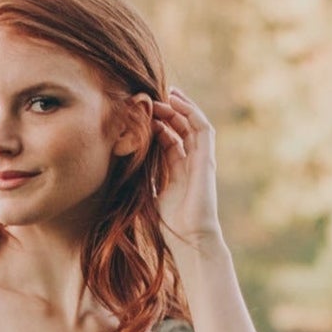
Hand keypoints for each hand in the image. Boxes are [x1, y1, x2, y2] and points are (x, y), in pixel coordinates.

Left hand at [151, 86, 223, 254]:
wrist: (190, 238)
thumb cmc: (170, 225)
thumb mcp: (150, 196)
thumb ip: (144, 180)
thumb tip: (123, 168)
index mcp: (178, 172)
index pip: (169, 140)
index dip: (157, 125)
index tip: (141, 114)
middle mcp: (191, 163)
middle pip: (181, 129)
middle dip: (167, 112)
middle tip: (150, 98)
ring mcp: (201, 160)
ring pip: (192, 125)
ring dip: (179, 108)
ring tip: (166, 93)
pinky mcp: (207, 159)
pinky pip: (202, 129)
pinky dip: (191, 112)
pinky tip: (177, 101)